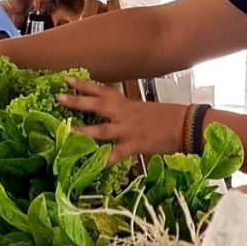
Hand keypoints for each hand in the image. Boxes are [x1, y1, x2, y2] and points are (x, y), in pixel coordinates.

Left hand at [57, 79, 186, 163]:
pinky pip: (116, 154)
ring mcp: (128, 130)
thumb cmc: (168, 117)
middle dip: (77, 101)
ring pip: (101, 130)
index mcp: (126, 104)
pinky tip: (92, 165)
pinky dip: (104, 160)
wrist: (187, 125)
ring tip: (66, 131)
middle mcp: (124, 114)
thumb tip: (115, 116)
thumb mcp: (144, 110)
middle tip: (58, 97)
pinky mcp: (135, 145)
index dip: (84, 85)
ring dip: (83, 131)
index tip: (67, 80)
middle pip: (97, 105)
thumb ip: (127, 113)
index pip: (102, 90)